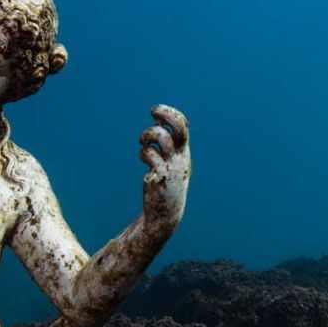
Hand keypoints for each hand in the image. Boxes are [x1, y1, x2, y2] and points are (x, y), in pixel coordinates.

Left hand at [139, 104, 190, 228]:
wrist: (166, 214)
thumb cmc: (167, 184)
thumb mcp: (171, 161)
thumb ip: (168, 142)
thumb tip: (158, 118)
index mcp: (183, 152)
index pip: (183, 125)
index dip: (170, 113)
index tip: (156, 113)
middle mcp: (180, 157)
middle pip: (179, 127)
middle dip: (165, 113)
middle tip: (152, 112)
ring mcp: (170, 166)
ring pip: (161, 136)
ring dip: (148, 133)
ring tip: (143, 142)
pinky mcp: (159, 176)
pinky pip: (149, 154)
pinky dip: (144, 153)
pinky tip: (144, 159)